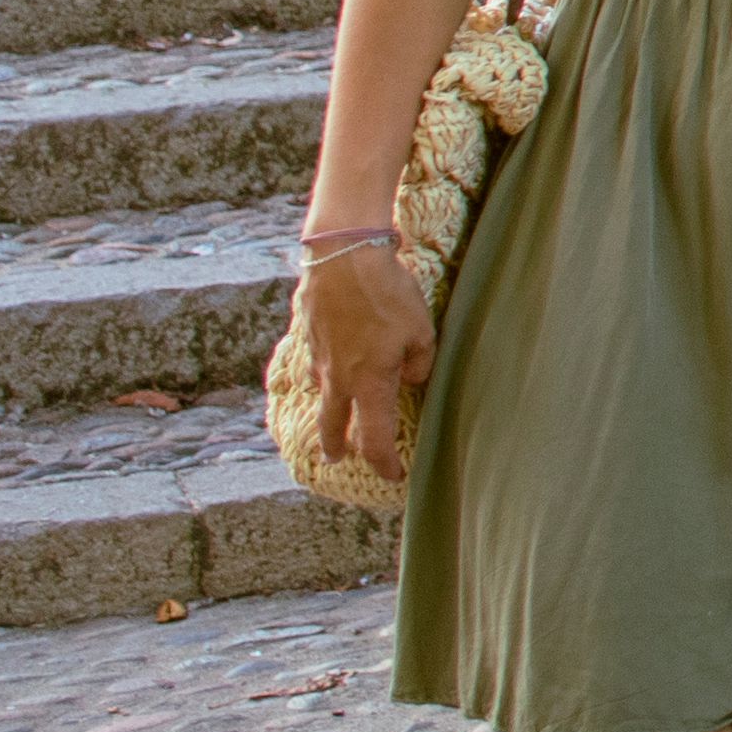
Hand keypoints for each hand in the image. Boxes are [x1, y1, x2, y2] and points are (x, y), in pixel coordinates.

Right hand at [298, 246, 433, 484]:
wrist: (341, 255)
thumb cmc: (386, 294)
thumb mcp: (421, 331)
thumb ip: (421, 363)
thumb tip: (412, 378)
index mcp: (369, 384)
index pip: (374, 440)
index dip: (384, 463)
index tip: (393, 475)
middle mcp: (338, 378)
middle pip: (332, 427)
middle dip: (337, 447)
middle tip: (337, 459)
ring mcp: (319, 357)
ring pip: (322, 394)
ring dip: (327, 410)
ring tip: (332, 415)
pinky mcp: (310, 335)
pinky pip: (316, 363)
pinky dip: (323, 373)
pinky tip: (330, 364)